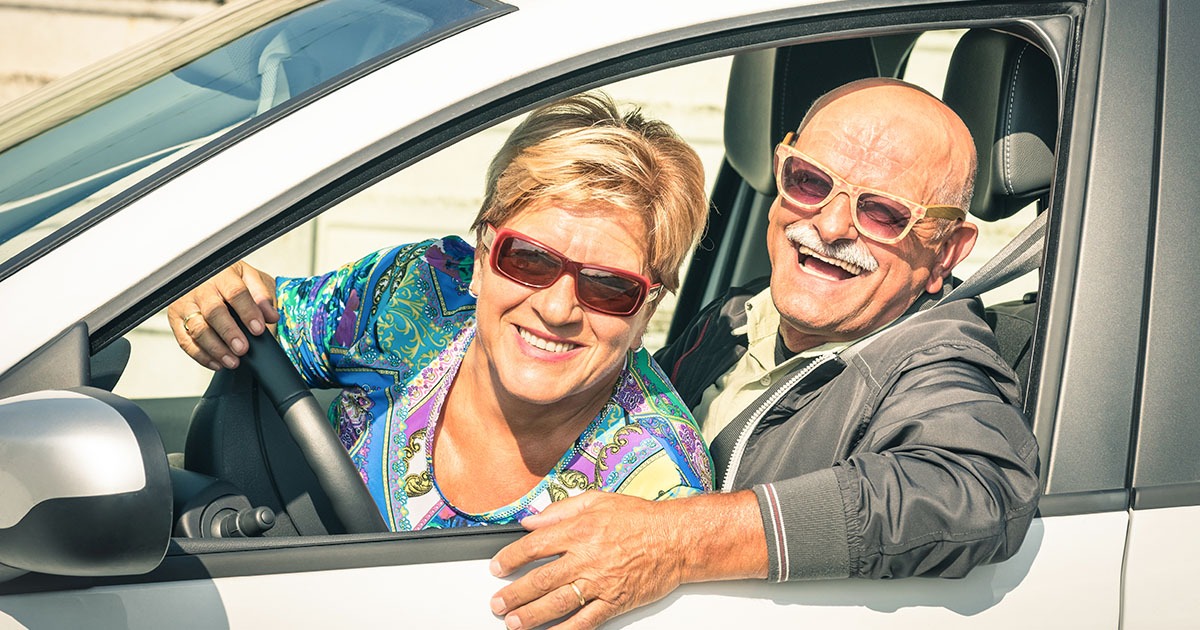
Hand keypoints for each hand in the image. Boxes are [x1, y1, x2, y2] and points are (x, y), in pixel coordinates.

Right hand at [167, 260, 277, 370]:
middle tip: (242, 349)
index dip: (248, 312)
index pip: (235, 293)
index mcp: (222, 274)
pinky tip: (218, 363)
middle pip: (213, 311)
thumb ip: (263, 297)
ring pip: (197, 328)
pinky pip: (185, 341)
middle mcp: (200, 288)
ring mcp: (185, 303)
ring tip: (233, 361)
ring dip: (215, 348)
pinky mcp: (175, 319)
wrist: (213, 277)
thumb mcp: (253, 280)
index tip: (258, 329)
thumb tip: (271, 316)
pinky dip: (201, 355)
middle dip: (229, 332)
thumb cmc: (234, 280)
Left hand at [489, 491, 685, 629]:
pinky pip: (586, 620)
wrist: (676, 539)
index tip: (498, 566)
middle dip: (514, 593)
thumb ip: (560, 510)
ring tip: (513, 622)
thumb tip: (531, 520)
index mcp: (579, 529)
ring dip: (532, 615)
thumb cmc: (640, 518)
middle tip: (497, 603)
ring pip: (558, 602)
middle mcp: (587, 557)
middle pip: (541, 579)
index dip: (510, 558)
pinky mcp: (615, 601)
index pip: (534, 546)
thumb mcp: (597, 500)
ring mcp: (601, 582)